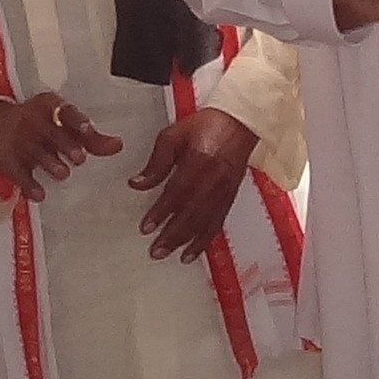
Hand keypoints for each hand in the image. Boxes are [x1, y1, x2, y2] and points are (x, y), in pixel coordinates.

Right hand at [0, 88, 121, 203]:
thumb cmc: (39, 125)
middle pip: (53, 134)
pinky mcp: (7, 161)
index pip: (65, 111)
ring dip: (52, 165)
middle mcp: (33, 122)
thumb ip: (92, 139)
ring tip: (63, 173)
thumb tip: (119, 146)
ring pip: (38, 154)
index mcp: (49, 108)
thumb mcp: (60, 125)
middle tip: (79, 158)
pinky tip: (40, 195)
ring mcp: (19, 142)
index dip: (77, 121)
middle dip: (67, 146)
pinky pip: (20, 175)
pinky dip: (30, 186)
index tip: (88, 130)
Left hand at [127, 105, 258, 256]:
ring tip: (170, 255)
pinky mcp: (230, 197)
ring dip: (186, 241)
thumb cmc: (206, 125)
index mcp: (199, 161)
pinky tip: (192, 251)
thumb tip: (138, 183)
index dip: (161, 212)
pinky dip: (204, 240)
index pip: (177, 192)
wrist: (240, 123)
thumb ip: (157, 162)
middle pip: (191, 213)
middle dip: (172, 235)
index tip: (146, 227)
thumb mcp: (174, 135)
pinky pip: (217, 223)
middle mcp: (214, 180)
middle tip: (155, 251)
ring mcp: (225, 191)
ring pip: (204, 222)